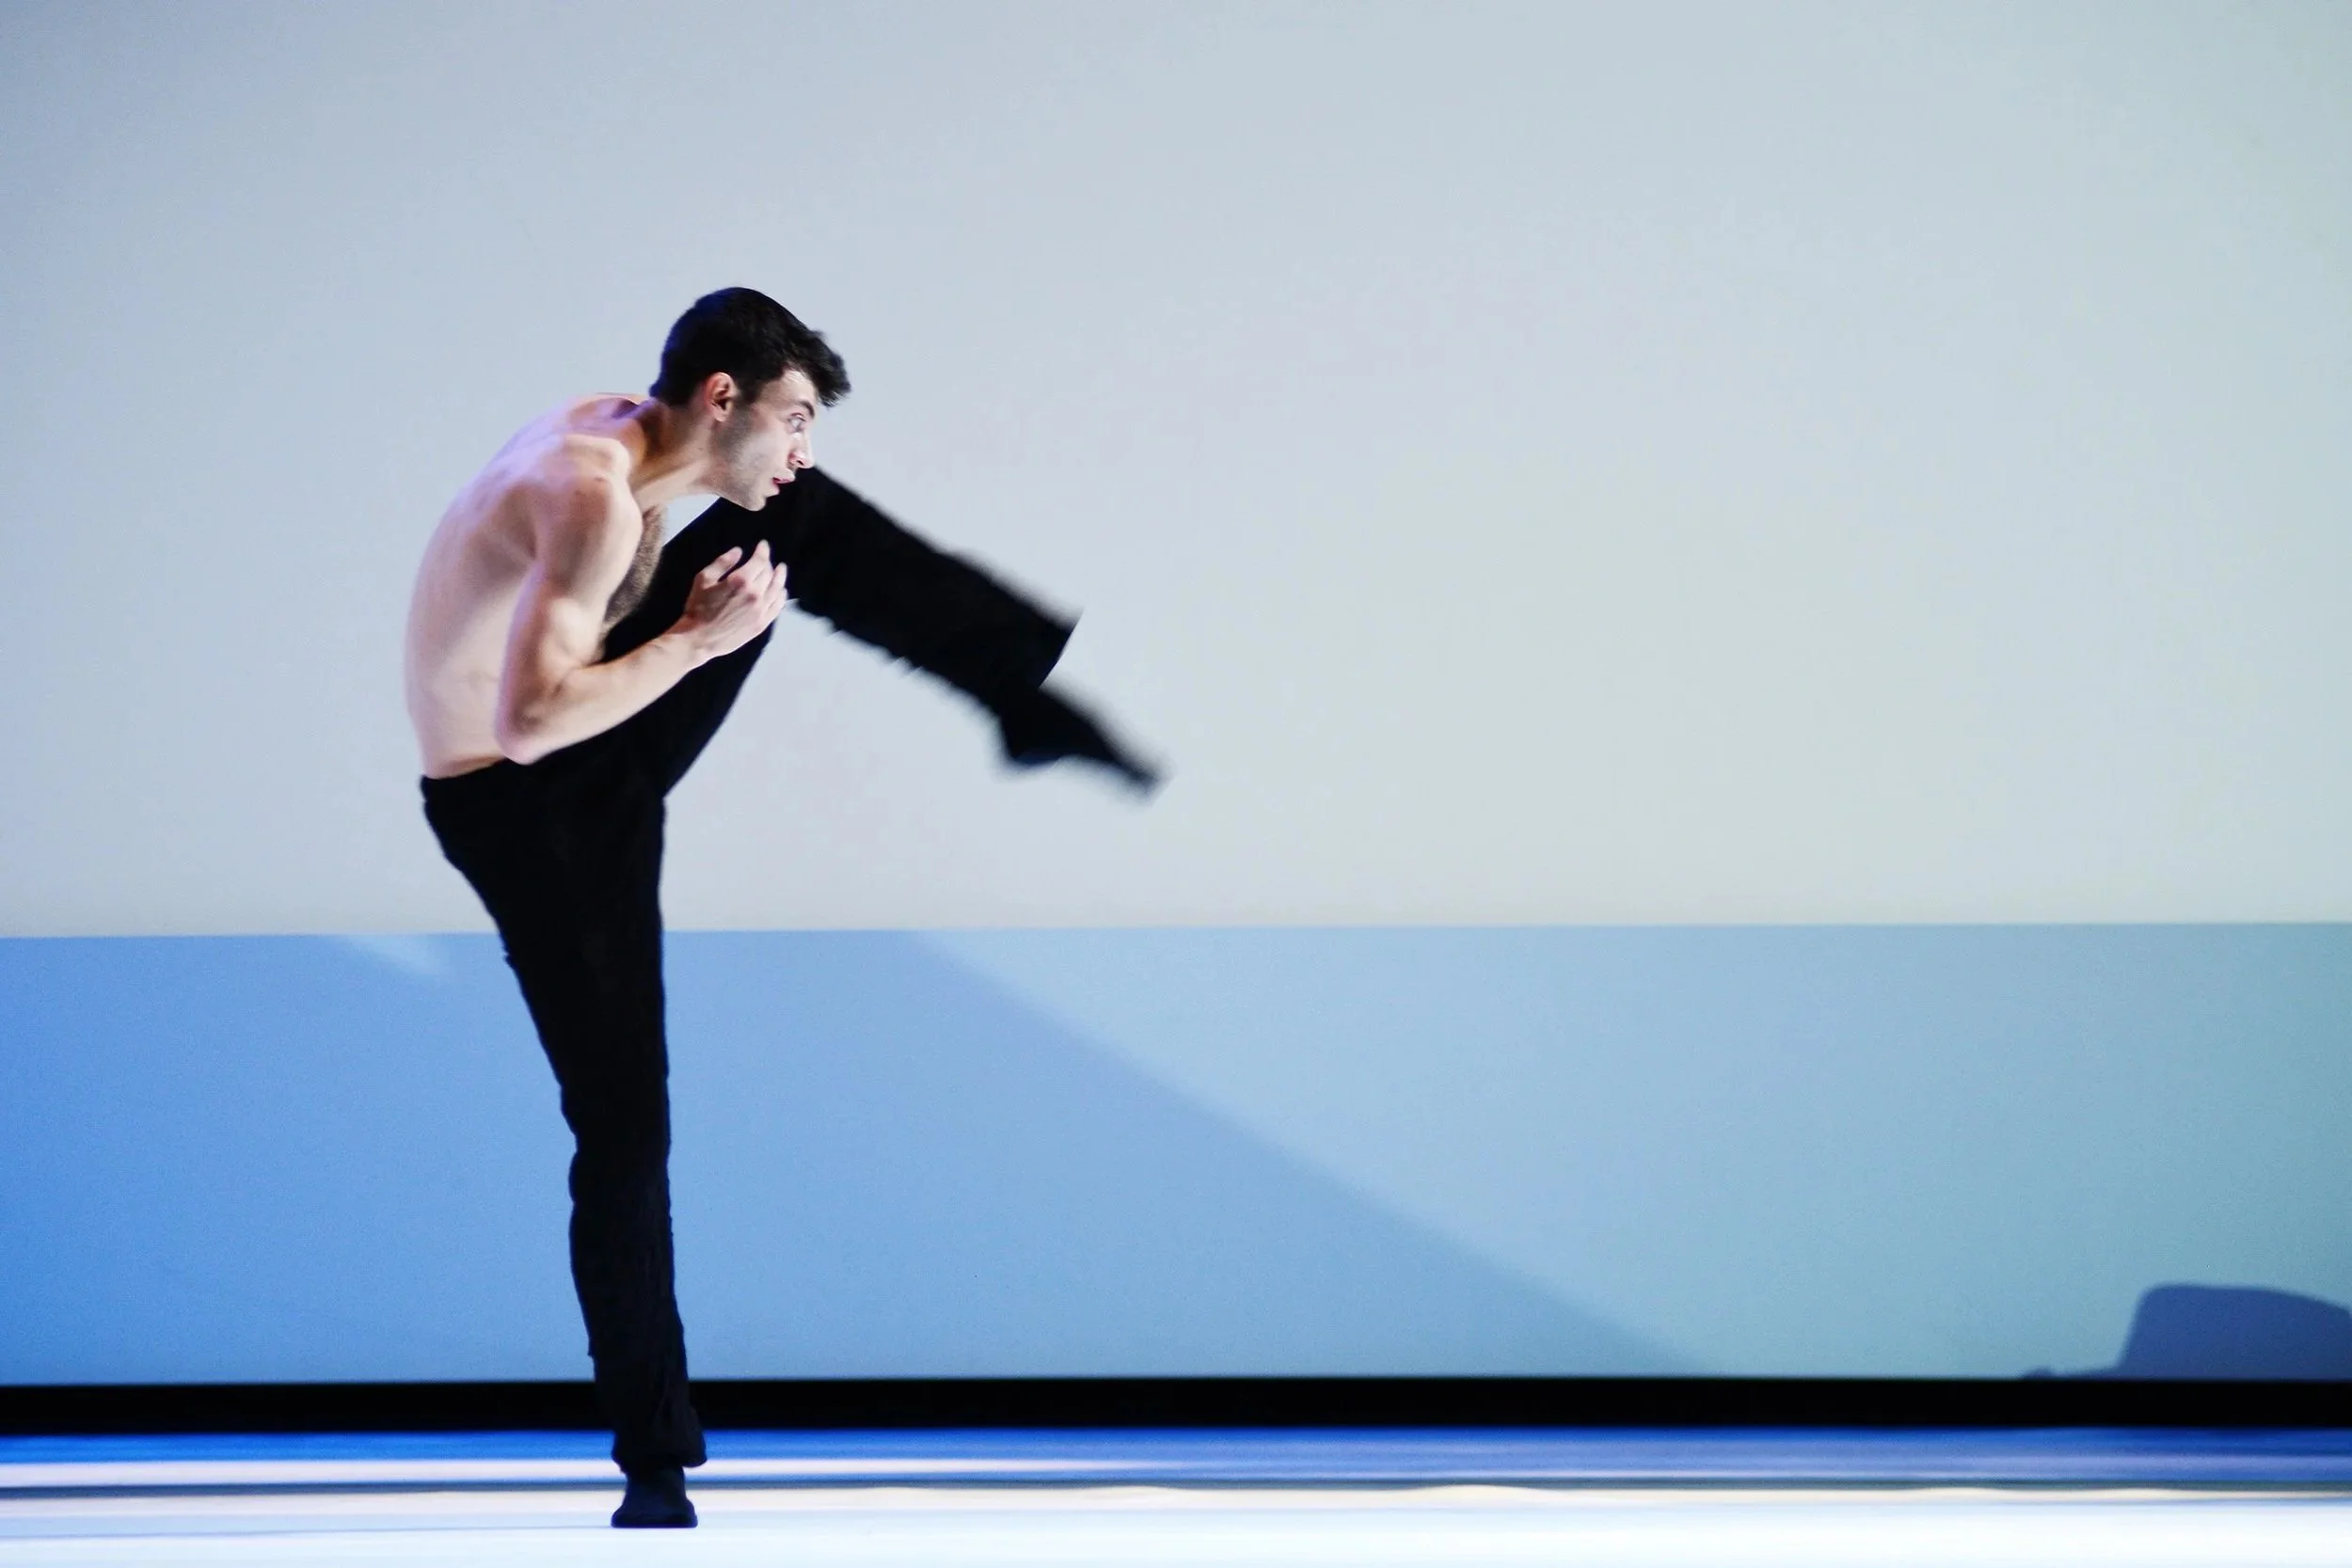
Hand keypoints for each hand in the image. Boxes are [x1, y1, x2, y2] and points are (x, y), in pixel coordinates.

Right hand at [671, 540, 784, 661]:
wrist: (699, 638)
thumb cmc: (698, 607)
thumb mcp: (703, 579)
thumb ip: (722, 562)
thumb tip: (739, 551)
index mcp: (740, 581)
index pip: (759, 561)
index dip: (763, 551)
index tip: (763, 545)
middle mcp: (755, 595)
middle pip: (768, 574)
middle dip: (767, 563)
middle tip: (765, 559)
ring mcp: (761, 611)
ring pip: (777, 589)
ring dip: (780, 577)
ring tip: (781, 569)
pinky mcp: (762, 624)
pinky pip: (777, 607)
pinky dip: (781, 596)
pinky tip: (781, 591)